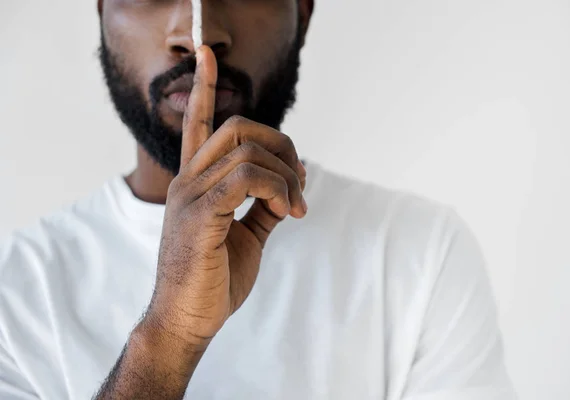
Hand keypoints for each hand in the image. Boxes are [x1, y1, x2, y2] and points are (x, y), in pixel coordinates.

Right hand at [142, 46, 307, 355]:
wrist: (188, 322)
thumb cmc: (214, 279)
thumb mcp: (248, 236)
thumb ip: (265, 206)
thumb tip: (293, 184)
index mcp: (196, 182)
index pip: (197, 123)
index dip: (203, 87)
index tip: (206, 54)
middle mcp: (188, 180)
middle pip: (239, 128)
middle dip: (282, 145)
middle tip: (299, 182)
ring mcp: (190, 196)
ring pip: (248, 151)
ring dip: (286, 176)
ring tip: (295, 208)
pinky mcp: (200, 216)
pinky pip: (246, 179)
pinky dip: (276, 188)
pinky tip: (287, 211)